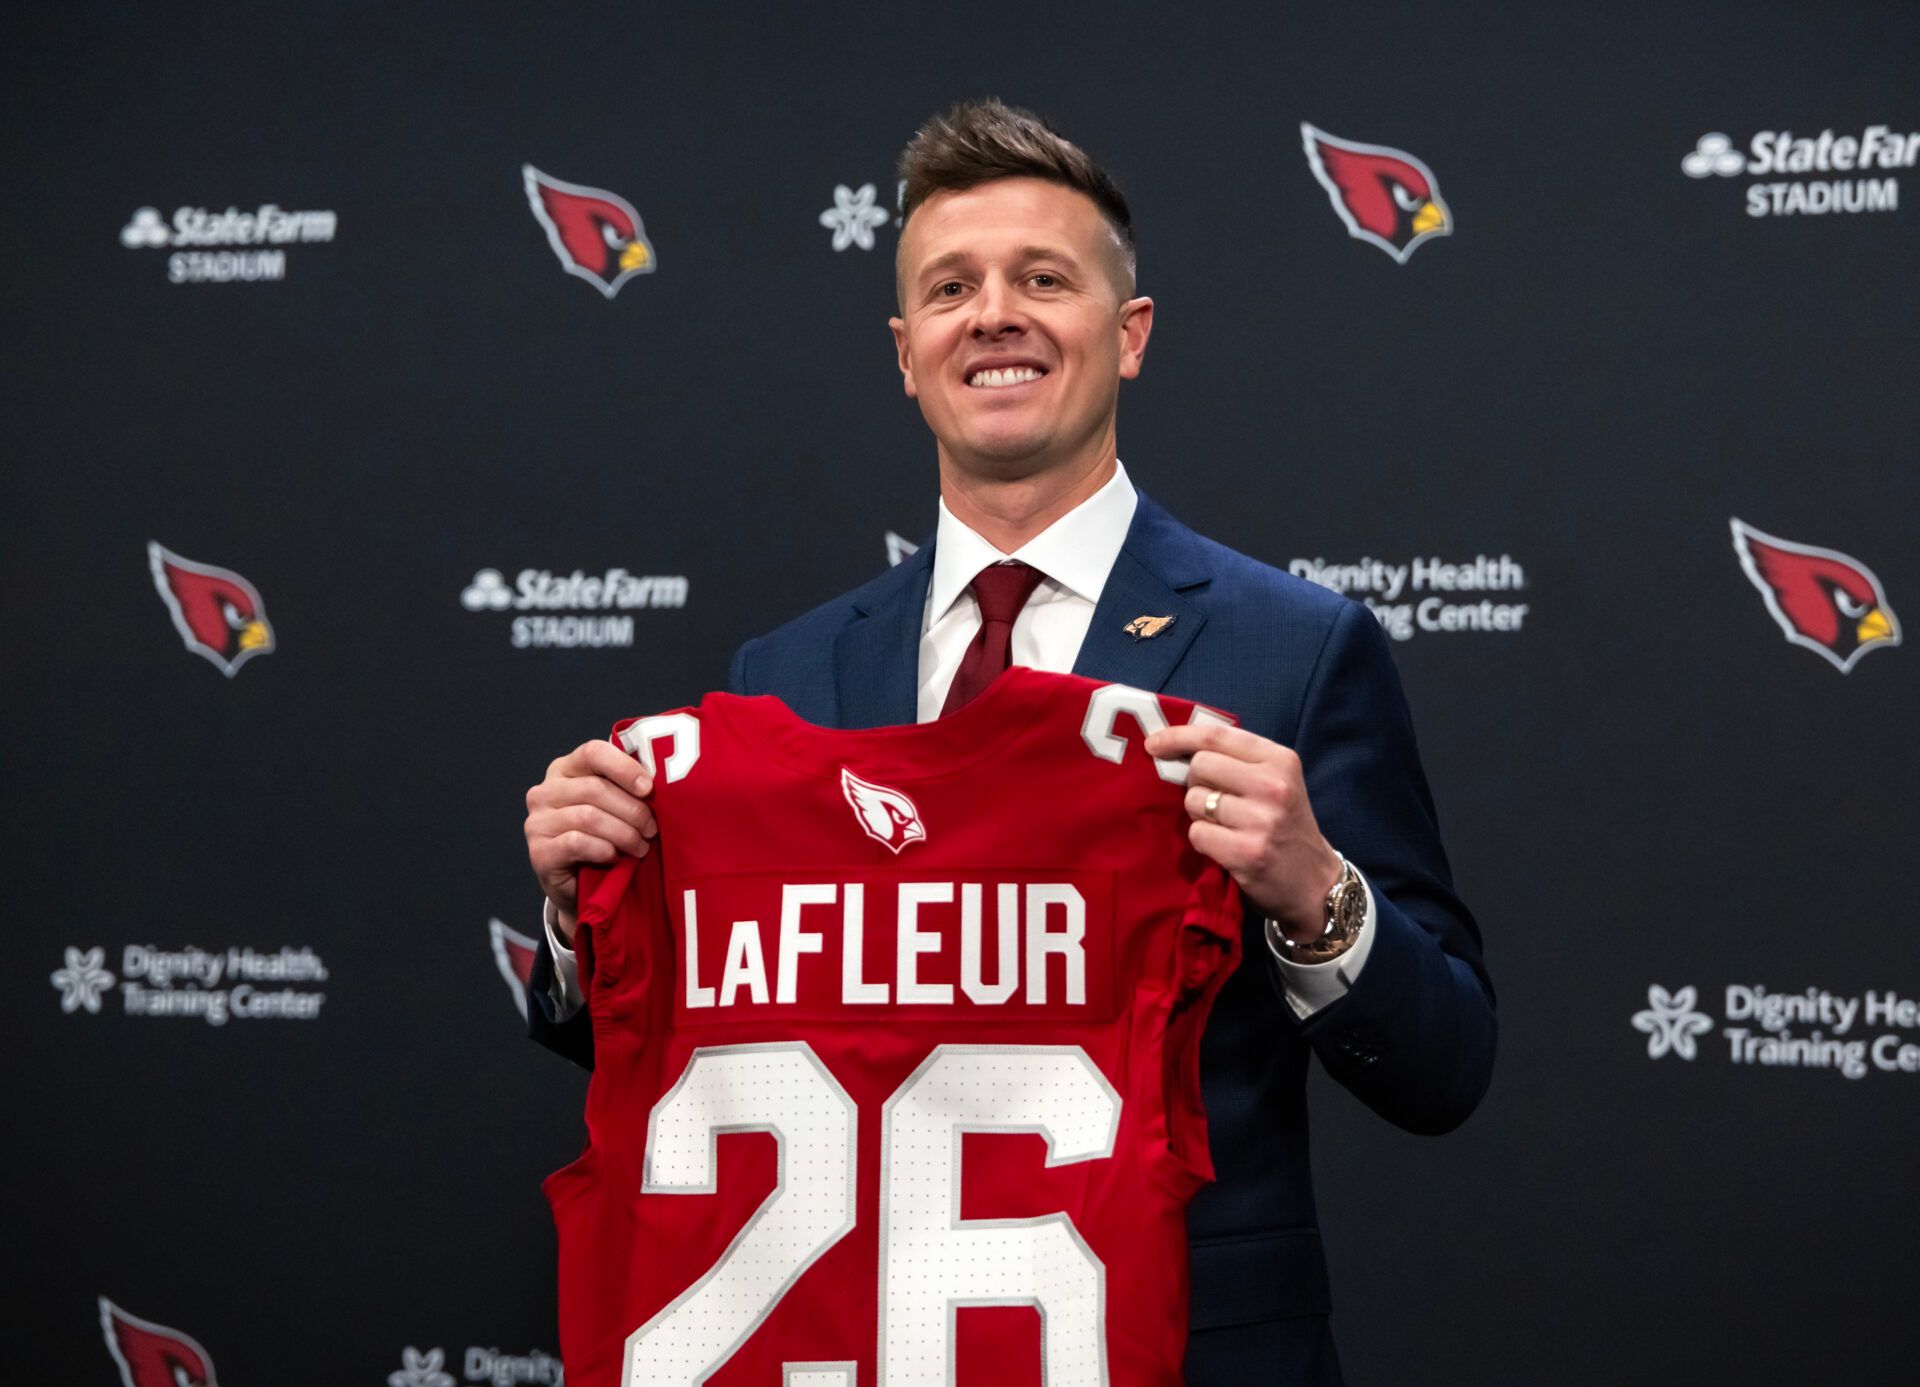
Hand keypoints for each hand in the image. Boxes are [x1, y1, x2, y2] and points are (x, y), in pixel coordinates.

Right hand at [524, 740, 656, 942]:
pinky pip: (577, 842)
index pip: (593, 752)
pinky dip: (604, 850)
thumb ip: (628, 788)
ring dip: (623, 834)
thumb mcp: (616, 807)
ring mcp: (538, 822)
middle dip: (633, 811)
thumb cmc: (605, 838)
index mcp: (566, 769)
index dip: (624, 767)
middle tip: (652, 830)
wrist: (582, 887)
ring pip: (589, 816)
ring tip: (640, 848)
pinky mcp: (540, 852)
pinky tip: (615, 858)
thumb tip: (664, 780)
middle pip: (595, 789)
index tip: (649, 789)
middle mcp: (545, 791)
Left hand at [1143, 722, 1342, 942]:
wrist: (1315, 882)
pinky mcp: (1247, 852)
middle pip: (1200, 766)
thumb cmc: (1286, 827)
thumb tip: (1177, 747)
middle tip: (1215, 802)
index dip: (1178, 736)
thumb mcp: (1276, 782)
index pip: (1216, 736)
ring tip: (1225, 827)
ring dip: (1199, 815)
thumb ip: (1237, 761)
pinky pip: (1197, 834)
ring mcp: (1262, 820)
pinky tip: (1225, 847)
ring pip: (1194, 801)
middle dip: (1196, 783)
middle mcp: (1274, 785)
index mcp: (1280, 760)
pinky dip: (1202, 841)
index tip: (1154, 743)